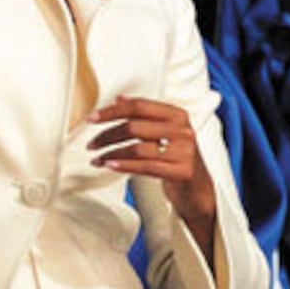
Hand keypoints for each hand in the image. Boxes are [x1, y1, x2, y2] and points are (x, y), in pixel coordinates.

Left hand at [88, 95, 216, 255]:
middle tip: (91, 144)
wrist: (198, 190)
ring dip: (111, 153)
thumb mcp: (163, 132)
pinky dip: (124, 166)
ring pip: (137, 148)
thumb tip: (118, 99)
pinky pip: (145, 167)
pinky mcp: (182, 172)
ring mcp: (184, 151)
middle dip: (107, 135)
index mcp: (177, 114)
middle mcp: (182, 130)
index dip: (112, 111)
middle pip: (134, 127)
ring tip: (97, 158)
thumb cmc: (176, 157)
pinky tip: (110, 165)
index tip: (92, 118)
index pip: (139, 106)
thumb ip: (144, 115)